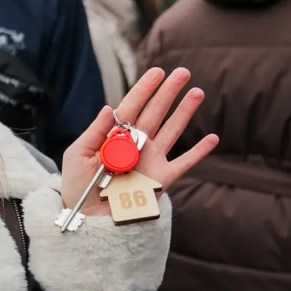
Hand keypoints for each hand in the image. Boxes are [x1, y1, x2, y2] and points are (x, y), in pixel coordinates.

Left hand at [61, 67, 219, 217]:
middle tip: (182, 72)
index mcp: (114, 136)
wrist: (89, 218)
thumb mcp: (78, 155)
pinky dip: (199, 152)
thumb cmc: (79, 187)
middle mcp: (136, 144)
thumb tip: (110, 107)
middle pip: (155, 112)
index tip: (157, 72)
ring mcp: (151, 160)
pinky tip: (213, 139)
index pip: (132, 107)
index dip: (145, 89)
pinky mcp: (161, 179)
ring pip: (172, 130)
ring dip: (185, 112)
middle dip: (168, 92)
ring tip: (197, 92)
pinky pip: (184, 163)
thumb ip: (94, 132)